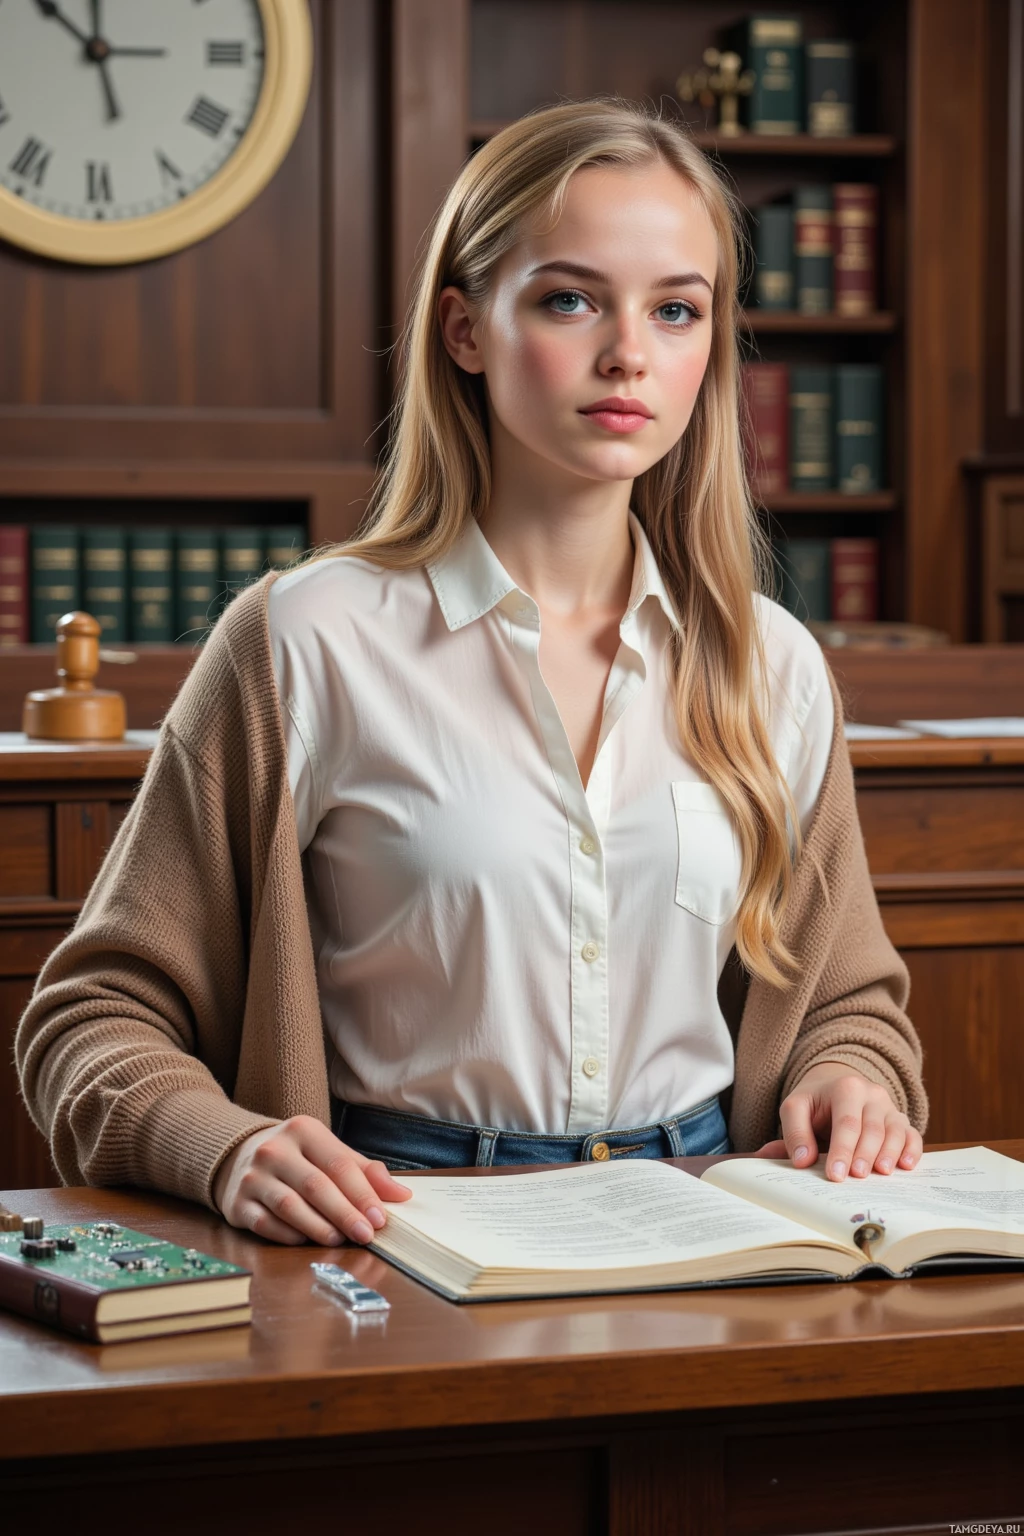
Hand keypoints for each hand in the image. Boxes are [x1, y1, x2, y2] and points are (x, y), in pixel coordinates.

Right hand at [212, 1116, 412, 1245]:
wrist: (237, 1156)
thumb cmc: (296, 1157)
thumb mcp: (328, 1152)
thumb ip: (364, 1172)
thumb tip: (402, 1194)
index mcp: (303, 1130)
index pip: (339, 1165)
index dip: (362, 1194)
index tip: (380, 1219)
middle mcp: (274, 1150)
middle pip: (316, 1186)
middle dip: (345, 1214)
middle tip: (366, 1235)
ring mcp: (252, 1177)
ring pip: (290, 1206)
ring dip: (319, 1227)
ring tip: (339, 1240)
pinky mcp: (237, 1204)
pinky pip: (266, 1224)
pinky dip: (289, 1235)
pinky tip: (307, 1241)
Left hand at [752, 1061, 922, 1180]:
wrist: (835, 1086)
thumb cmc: (814, 1103)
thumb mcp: (796, 1108)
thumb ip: (794, 1132)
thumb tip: (802, 1161)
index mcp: (845, 1088)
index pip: (846, 1122)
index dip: (841, 1150)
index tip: (835, 1174)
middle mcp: (872, 1094)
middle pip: (873, 1128)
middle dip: (865, 1154)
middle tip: (857, 1176)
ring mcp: (889, 1107)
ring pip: (895, 1131)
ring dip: (890, 1153)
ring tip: (882, 1173)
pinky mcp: (900, 1120)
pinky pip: (912, 1135)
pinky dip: (912, 1150)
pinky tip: (905, 1166)